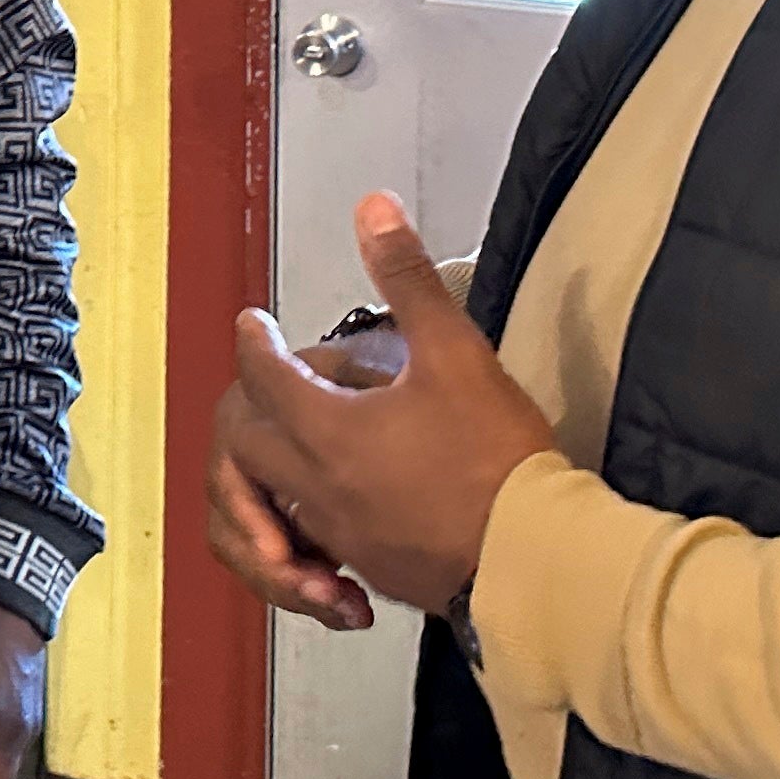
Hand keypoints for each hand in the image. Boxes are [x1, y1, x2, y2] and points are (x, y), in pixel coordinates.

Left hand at [219, 196, 560, 615]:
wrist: (533, 558)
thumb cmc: (494, 455)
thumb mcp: (454, 351)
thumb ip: (408, 278)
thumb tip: (373, 208)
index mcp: (325, 429)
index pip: (263, 376)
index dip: (255, 341)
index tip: (253, 322)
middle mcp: (316, 485)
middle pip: (246, 444)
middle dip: (250, 405)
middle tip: (267, 380)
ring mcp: (340, 536)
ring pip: (274, 499)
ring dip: (272, 467)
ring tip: (298, 441)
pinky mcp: (370, 569)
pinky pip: (312, 543)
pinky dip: (309, 515)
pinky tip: (346, 500)